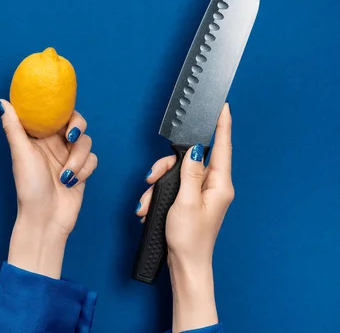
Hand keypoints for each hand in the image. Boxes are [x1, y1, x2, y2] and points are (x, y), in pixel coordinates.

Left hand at [0, 99, 97, 277]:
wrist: (46, 219)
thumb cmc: (29, 188)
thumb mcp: (21, 154)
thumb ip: (13, 126)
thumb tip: (0, 102)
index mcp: (38, 136)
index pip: (53, 112)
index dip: (61, 107)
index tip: (62, 112)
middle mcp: (54, 143)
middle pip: (76, 121)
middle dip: (77, 128)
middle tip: (70, 137)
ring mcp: (69, 156)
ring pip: (86, 141)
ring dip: (78, 158)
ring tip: (65, 174)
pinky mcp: (82, 169)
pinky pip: (93, 159)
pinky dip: (84, 170)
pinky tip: (71, 182)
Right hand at [135, 103, 233, 331]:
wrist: (185, 265)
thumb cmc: (188, 238)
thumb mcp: (186, 201)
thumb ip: (190, 172)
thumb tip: (195, 149)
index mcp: (219, 185)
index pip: (223, 147)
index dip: (222, 125)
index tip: (223, 107)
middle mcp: (213, 187)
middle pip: (191, 160)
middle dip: (166, 167)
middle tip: (152, 178)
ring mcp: (202, 195)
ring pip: (178, 174)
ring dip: (159, 185)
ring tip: (149, 204)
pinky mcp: (191, 202)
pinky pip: (174, 187)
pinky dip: (160, 195)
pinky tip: (151, 208)